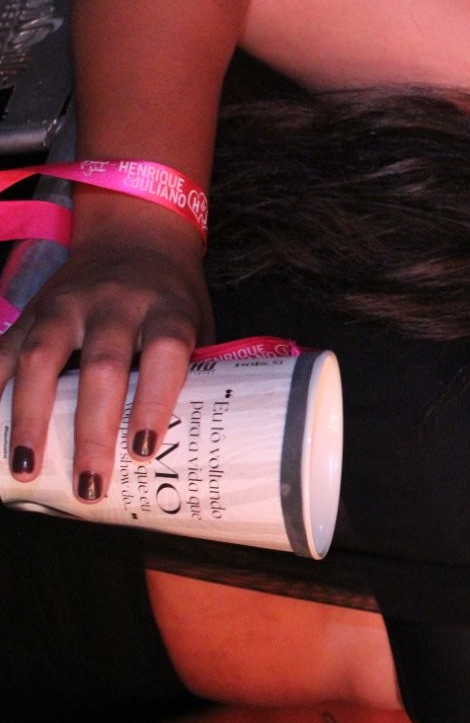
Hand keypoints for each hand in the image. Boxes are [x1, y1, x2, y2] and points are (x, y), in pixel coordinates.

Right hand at [0, 205, 210, 501]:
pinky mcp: (34, 309)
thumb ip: (193, 372)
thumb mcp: (198, 325)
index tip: (141, 450)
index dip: (152, 402)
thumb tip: (193, 444)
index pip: (163, 354)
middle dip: (92, 431)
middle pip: (102, 367)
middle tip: (89, 484)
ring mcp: (68, 304)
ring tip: (26, 469)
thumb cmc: (174, 299)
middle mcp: (116, 304)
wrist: (137, 238)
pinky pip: (4, 348)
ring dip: (30, 419)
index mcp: (167, 310)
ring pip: (42, 359)